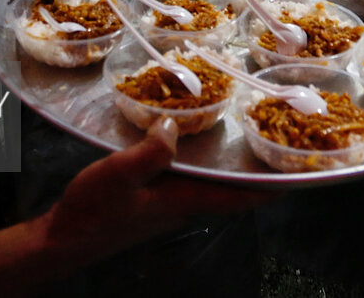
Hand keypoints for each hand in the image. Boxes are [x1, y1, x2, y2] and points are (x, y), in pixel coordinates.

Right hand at [39, 118, 274, 262]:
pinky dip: (197, 159)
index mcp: (184, 199)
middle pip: (230, 187)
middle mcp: (183, 202)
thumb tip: (175, 125)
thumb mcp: (120, 174)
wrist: (64, 238)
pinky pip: (186, 177)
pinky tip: (187, 139)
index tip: (298, 174)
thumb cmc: (93, 211)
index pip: (239, 196)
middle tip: (274, 141)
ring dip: (226, 163)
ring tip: (240, 133)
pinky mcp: (152, 198)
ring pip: (209, 181)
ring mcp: (168, 202)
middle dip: (254, 170)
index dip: (270, 187)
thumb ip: (151, 151)